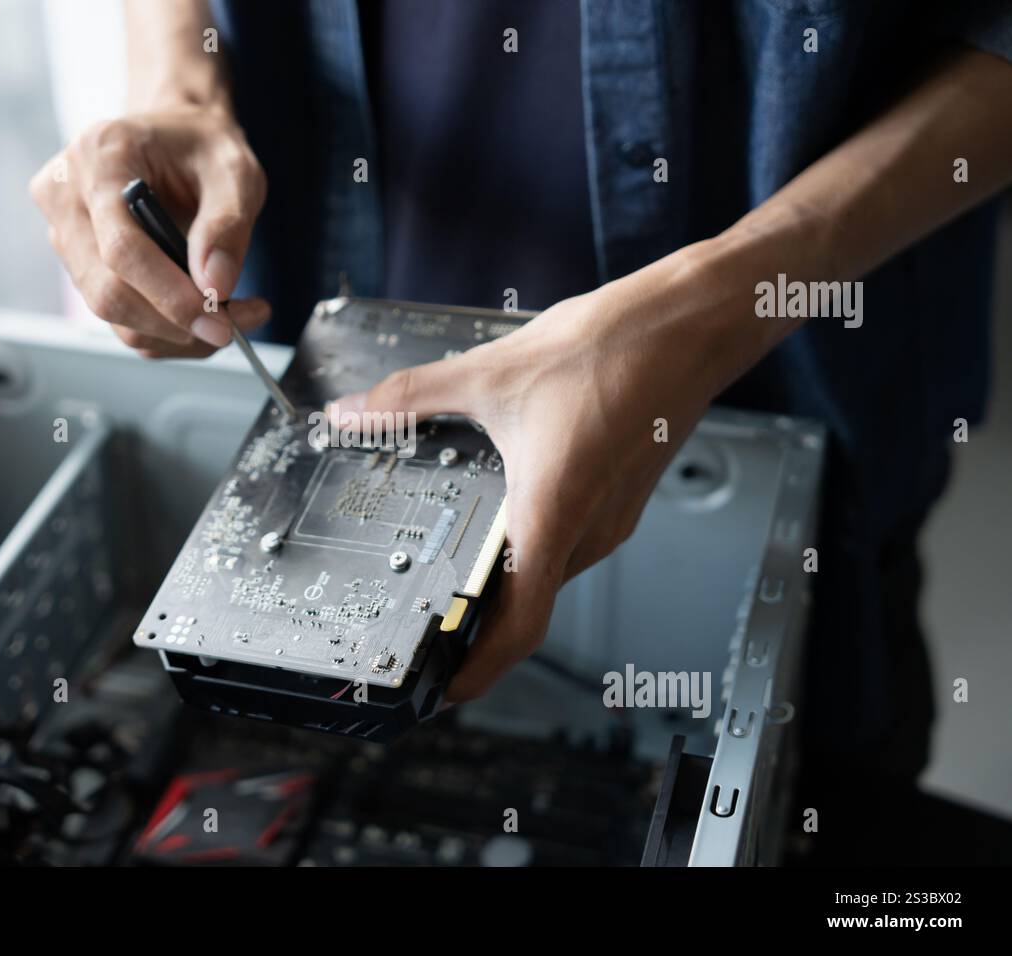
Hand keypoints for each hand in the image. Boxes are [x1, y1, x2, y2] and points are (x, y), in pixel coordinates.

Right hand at [30, 107, 269, 357]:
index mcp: (99, 156)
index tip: (219, 321)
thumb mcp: (235, 171)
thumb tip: (215, 285)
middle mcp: (65, 194)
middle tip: (232, 327)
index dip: (170, 296)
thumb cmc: (201, 147)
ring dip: (174, 332)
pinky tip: (201, 314)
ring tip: (228, 316)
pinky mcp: (75, 263)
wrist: (176, 141)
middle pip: (107, 291)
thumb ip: (228, 223)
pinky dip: (163, 330)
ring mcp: (63, 232)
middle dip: (174, 323)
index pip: (122, 248)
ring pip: (111, 313)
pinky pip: (116, 318)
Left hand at [331, 245, 767, 701]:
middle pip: (530, 605)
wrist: (688, 324)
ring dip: (505, 585)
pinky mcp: (619, 498)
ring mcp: (611, 518)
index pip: (521, 624)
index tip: (444, 692)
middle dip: (479, 627)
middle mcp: (589, 530)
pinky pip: (568, 544)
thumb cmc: (612, 350)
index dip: (480, 669)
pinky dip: (530, 551)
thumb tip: (352, 412)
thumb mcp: (490, 373)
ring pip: (549, 573)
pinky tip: (499, 521)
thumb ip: (411, 397)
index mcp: (554, 513)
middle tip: (427, 630)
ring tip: (454, 579)